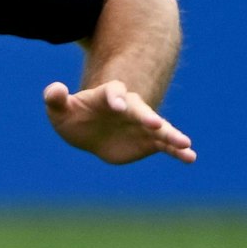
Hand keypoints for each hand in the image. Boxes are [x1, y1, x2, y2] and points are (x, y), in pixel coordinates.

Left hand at [43, 78, 195, 164]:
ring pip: (160, 129)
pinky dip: (177, 151)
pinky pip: (166, 146)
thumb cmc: (75, 116)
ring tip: (186, 144)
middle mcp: (129, 109)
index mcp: (108, 96)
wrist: (92, 131)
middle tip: (156, 124)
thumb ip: (55, 99)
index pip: (112, 93)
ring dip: (172, 135)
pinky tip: (191, 158)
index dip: (115, 98)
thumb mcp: (60, 109)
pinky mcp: (149, 142)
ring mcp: (141, 125)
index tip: (117, 105)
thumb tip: (56, 89)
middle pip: (141, 111)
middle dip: (148, 116)